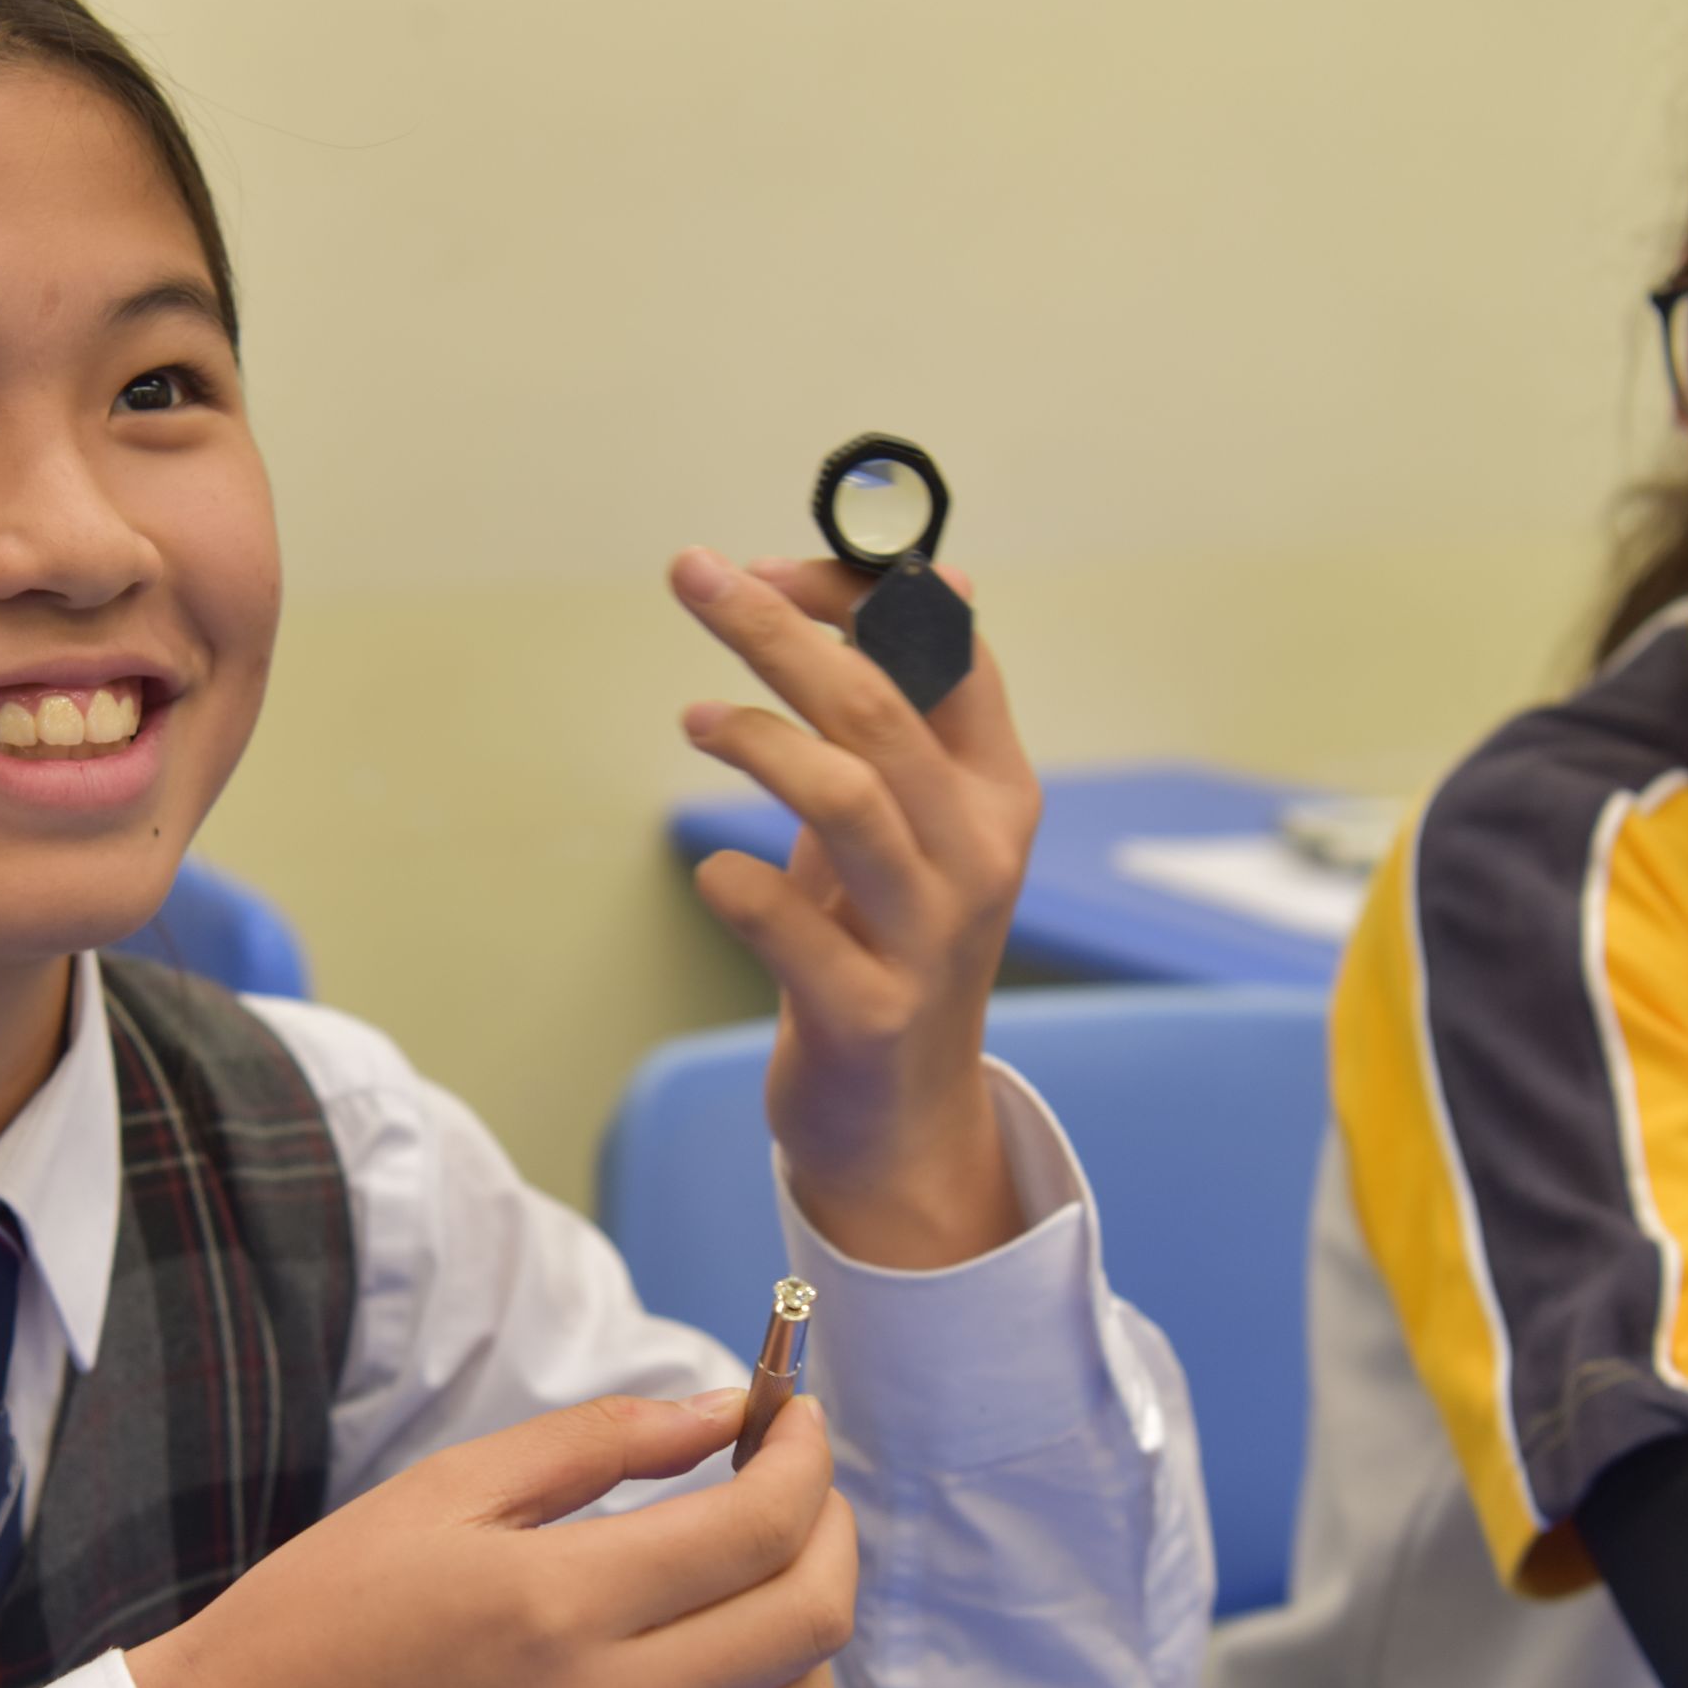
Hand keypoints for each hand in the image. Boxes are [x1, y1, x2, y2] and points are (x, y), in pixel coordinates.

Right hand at [122, 1392, 857, 1687]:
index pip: (760, 1529)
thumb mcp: (446, 1492)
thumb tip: (728, 1412)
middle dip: (829, 1534)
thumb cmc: (320, 1616)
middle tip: (796, 1490)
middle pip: (808, 1625)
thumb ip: (601, 1443)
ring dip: (798, 1639)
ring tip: (747, 1586)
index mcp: (556, 1610)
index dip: (802, 1460)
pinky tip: (696, 1683)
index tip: (795, 1422)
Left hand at [669, 549, 1041, 1270]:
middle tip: (692, 575)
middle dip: (777, 629)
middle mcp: (977, 855)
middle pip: (878, 707)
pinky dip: (737, 884)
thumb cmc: (885, 945)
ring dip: (757, 739)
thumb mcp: (909, 822)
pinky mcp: (867, 1010)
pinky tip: (715, 872)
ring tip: (695, 721)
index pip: (948, 651)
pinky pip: (787, 924)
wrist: (899, 1119)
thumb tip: (938, 577)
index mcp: (996, 792)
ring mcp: (929, 936)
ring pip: (847, 796)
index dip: (856, 592)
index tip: (761, 567)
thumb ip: (911, 712)